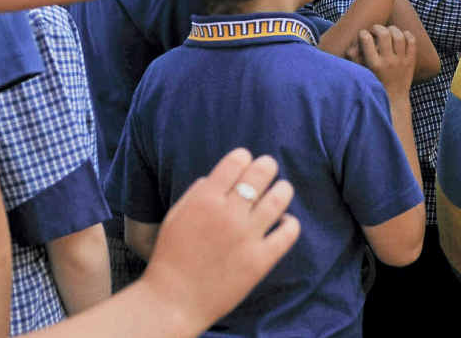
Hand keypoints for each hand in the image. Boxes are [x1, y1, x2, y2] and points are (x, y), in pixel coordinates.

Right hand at [141, 149, 298, 331]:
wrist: (172, 302)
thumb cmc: (170, 257)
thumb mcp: (176, 215)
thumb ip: (198, 192)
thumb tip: (220, 176)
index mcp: (205, 199)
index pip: (237, 160)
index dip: (243, 158)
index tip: (245, 164)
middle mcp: (228, 213)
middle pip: (261, 173)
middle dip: (267, 166)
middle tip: (268, 168)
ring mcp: (246, 237)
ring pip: (279, 198)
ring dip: (283, 190)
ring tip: (281, 190)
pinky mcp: (260, 260)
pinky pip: (288, 232)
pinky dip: (290, 223)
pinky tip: (284, 222)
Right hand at [357, 25, 415, 100]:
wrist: (394, 99)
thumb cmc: (375, 84)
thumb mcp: (363, 74)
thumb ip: (355, 60)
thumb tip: (350, 46)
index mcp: (374, 65)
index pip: (367, 40)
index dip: (363, 33)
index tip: (363, 34)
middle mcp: (388, 62)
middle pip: (384, 34)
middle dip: (377, 27)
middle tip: (375, 30)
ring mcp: (401, 61)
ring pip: (399, 35)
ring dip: (392, 29)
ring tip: (388, 31)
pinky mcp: (411, 61)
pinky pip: (412, 41)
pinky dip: (407, 34)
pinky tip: (401, 35)